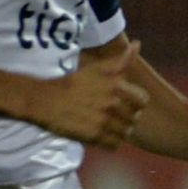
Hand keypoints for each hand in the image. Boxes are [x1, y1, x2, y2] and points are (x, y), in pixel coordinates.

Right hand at [32, 37, 147, 147]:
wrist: (45, 99)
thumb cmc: (74, 82)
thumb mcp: (97, 68)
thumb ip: (121, 60)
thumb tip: (138, 44)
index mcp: (117, 86)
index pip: (143, 102)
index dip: (135, 103)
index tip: (123, 103)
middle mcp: (113, 103)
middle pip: (134, 118)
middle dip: (126, 117)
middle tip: (111, 115)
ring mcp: (104, 120)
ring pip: (126, 132)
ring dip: (119, 130)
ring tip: (106, 124)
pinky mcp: (94, 136)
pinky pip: (115, 144)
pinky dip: (111, 142)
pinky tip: (101, 134)